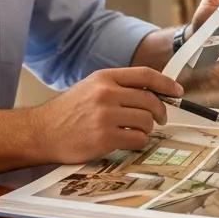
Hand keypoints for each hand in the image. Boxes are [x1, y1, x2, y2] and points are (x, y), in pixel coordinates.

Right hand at [35, 66, 183, 164]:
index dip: (166, 83)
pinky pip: (137, 139)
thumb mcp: (91, 87)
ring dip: (146, 129)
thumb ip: (118, 87)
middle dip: (160, 111)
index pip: (145, 75)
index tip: (177, 92)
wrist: (41, 132)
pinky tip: (128, 142)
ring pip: (146, 121)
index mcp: (104, 77)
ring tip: (135, 131)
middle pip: (150, 100)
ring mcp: (105, 116)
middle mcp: (106, 94)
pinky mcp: (104, 138)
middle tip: (160, 119)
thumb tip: (153, 92)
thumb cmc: (68, 112)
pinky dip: (138, 142)